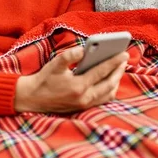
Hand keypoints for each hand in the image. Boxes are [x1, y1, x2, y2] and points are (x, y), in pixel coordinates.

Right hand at [14, 47, 128, 113]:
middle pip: (109, 84)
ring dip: (116, 81)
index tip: (124, 53)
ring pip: (108, 94)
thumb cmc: (44, 79)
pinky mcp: (83, 108)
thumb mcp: (55, 63)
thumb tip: (84, 49)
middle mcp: (84, 97)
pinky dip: (110, 90)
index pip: (101, 72)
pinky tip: (110, 80)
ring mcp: (85, 105)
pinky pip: (103, 100)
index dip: (114, 61)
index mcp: (78, 86)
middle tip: (125, 58)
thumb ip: (70, 55)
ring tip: (119, 68)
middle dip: (119, 70)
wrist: (33, 98)